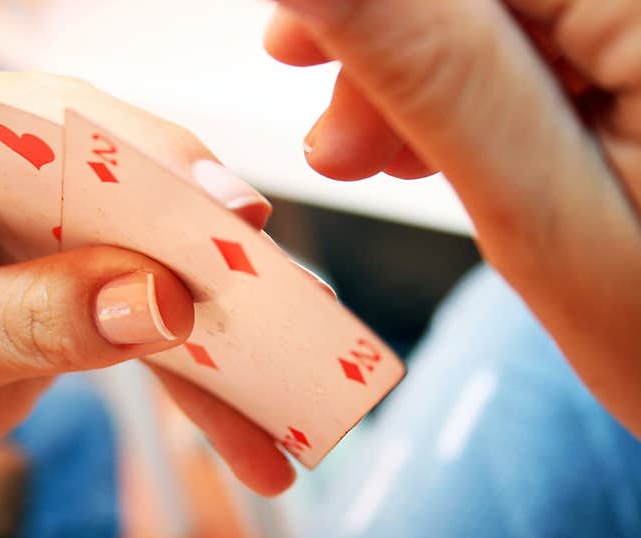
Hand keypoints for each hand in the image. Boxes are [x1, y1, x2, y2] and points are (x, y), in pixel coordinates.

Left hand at [0, 69, 294, 502]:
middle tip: (285, 298)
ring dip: (224, 330)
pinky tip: (246, 432)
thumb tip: (158, 301)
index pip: (56, 125)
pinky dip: (200, 385)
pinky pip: (152, 330)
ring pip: (158, 264)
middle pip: (130, 190)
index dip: (150, 161)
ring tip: (293, 382)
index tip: (229, 211)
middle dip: (210, 250)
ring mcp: (44, 237)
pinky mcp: (75, 295)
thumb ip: (31, 317)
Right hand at [266, 0, 640, 437]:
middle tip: (332, 132)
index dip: (366, 4)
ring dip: (426, 71)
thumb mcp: (538, 212)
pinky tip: (443, 142)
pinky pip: (552, 39)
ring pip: (513, 13)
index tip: (290, 51)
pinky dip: (480, 87)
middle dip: (391, 43)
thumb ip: (427, 68)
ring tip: (379, 155)